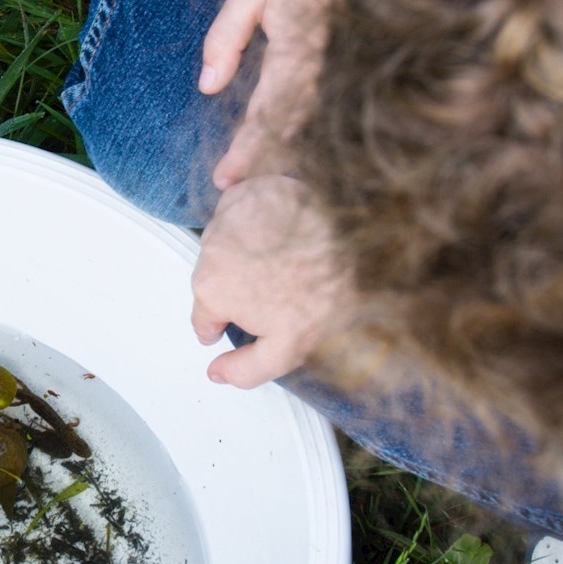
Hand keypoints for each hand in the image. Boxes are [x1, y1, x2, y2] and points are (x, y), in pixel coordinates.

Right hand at [189, 171, 350, 387]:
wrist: (358, 238)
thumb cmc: (324, 291)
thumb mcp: (286, 349)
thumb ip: (244, 369)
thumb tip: (216, 373)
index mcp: (212, 288)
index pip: (204, 316)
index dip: (226, 324)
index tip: (248, 319)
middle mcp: (211, 247)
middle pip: (214, 278)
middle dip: (239, 287)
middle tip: (280, 290)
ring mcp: (229, 214)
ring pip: (226, 244)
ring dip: (247, 253)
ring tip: (287, 261)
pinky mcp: (250, 190)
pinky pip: (240, 211)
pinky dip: (254, 220)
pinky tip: (283, 233)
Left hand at [197, 0, 397, 187]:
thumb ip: (226, 37)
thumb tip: (206, 85)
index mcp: (296, 51)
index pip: (265, 115)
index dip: (245, 152)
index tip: (224, 180)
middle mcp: (325, 69)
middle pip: (293, 134)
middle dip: (267, 166)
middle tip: (239, 194)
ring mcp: (349, 72)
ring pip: (317, 129)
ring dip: (292, 158)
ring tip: (269, 187)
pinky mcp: (364, 69)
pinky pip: (338, 112)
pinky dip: (317, 136)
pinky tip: (304, 152)